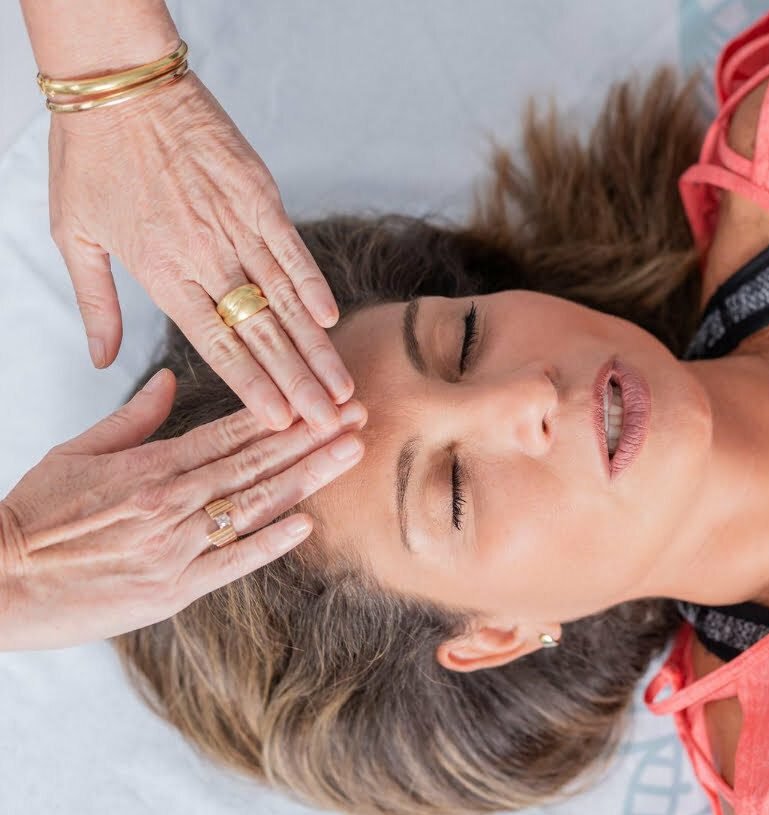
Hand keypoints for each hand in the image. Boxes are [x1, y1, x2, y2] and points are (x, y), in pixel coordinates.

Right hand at [0, 369, 364, 651]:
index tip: (325, 396)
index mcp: (149, 465)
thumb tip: (174, 378)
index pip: (231, 432)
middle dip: (313, 438)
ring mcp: (174, 547)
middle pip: (255, 463)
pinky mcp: (171, 591)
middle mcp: (169, 502)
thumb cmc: (34, 515)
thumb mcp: (76, 452)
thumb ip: (134, 418)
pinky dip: (269, 543)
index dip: (284, 414)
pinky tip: (306, 522)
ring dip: (307, 479)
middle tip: (360, 415)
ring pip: (253, 506)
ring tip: (350, 454)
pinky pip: (230, 563)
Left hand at [47, 73, 352, 430]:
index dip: (250, 385)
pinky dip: (312, 285)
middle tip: (327, 421)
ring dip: (316, 347)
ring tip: (341, 386)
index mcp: (160, 272)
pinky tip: (329, 320)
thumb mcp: (75, 235)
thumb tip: (100, 361)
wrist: (121, 87)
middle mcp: (204, 256)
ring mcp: (236, 226)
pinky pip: (291, 250)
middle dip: (297, 383)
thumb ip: (95, 305)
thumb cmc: (90, 158)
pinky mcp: (259, 195)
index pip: (214, 344)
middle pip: (259, 333)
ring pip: (283, 300)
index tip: (278, 421)